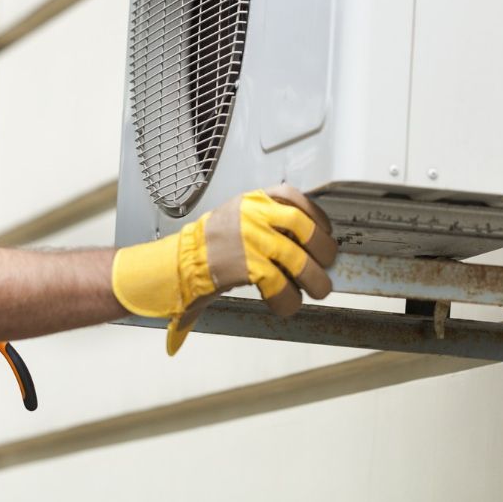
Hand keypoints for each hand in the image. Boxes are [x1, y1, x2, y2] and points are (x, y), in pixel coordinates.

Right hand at [110, 185, 337, 354]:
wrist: (176, 264)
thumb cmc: (206, 245)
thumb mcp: (233, 218)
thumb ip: (263, 219)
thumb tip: (298, 227)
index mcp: (251, 201)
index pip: (293, 197)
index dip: (316, 216)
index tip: (324, 231)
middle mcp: (253, 215)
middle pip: (304, 227)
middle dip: (323, 248)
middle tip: (326, 265)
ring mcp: (251, 240)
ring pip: (299, 260)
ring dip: (314, 279)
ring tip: (318, 290)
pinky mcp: (248, 266)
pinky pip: (282, 285)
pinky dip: (289, 299)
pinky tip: (287, 304)